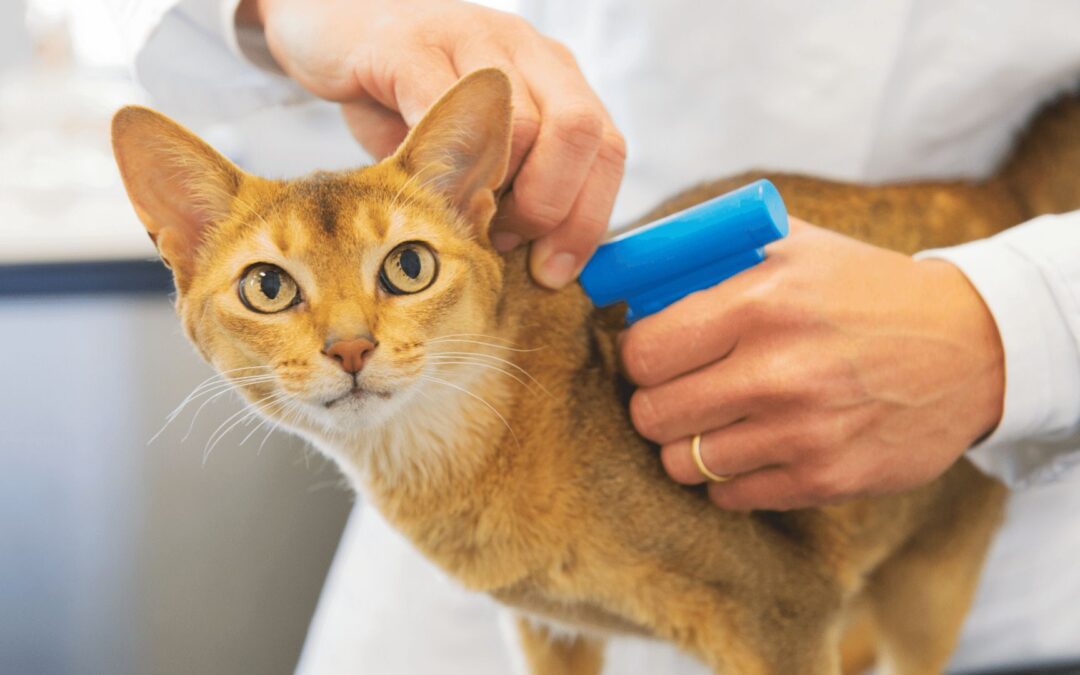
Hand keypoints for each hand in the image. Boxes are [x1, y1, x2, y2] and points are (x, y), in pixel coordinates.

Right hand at [238, 0, 625, 288]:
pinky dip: (441, 164)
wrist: (329, 31)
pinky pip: (447, 110)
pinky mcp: (411, 45)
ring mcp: (473, 39)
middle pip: (581, 132)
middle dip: (550, 208)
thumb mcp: (469, 147)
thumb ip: (507, 190)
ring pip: (523, 126)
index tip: (553, 272)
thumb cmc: (404, 98)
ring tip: (459, 218)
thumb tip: (533, 263)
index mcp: (555, 77)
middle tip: (505, 242)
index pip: (606, 149)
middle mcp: (527, 50)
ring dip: (496, 193)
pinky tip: (422, 188)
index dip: (587, 220)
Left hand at [619, 219, 1004, 510]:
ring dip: (688, 444)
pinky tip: (753, 447)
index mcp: (762, 303)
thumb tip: (632, 274)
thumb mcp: (796, 246)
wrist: (971, 348)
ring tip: (714, 421)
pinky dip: (728, 477)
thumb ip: (713, 254)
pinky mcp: (826, 480)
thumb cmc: (866, 292)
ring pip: (683, 462)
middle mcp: (778, 371)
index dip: (639, 355)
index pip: (644, 351)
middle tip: (678, 391)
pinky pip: (730, 496)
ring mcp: (803, 432)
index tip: (654, 355)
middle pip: (653, 413)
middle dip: (655, 402)